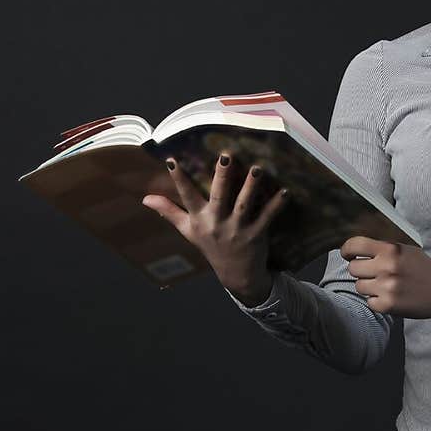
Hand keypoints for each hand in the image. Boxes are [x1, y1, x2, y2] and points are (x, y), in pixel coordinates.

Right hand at [142, 153, 290, 304]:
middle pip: (219, 196)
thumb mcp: (189, 231)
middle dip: (222, 176)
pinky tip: (285, 192)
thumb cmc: (211, 247)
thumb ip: (169, 212)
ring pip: (244, 204)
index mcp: (199, 219)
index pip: (186, 196)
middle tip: (227, 155)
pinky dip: (276, 205)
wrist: (236, 276)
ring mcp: (237, 229)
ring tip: (258, 168)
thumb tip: (145, 198)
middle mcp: (217, 223)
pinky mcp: (256, 235)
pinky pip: (267, 218)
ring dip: (251, 186)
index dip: (178, 179)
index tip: (171, 160)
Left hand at [340, 237, 430, 320]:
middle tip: (373, 273)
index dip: (347, 250)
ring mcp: (387, 287)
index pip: (356, 245)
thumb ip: (382, 249)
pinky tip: (390, 297)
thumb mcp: (405, 250)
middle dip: (360, 271)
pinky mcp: (388, 305)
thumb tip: (355, 250)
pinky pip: (369, 302)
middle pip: (353, 268)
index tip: (347, 255)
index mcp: (391, 249)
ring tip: (385, 286)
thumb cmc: (423, 268)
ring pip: (359, 286)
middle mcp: (387, 267)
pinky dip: (377, 301)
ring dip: (369, 287)